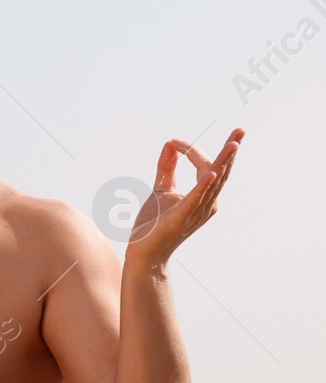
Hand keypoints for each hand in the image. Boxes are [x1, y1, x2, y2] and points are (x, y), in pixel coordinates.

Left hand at [127, 128, 243, 267]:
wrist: (143, 252)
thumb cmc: (154, 224)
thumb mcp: (161, 189)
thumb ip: (167, 167)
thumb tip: (170, 143)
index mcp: (203, 196)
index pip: (205, 166)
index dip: (191, 151)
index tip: (174, 142)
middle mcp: (207, 204)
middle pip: (221, 172)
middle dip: (230, 151)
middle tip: (240, 130)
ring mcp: (197, 211)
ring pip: (214, 183)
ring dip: (223, 162)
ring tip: (233, 144)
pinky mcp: (182, 217)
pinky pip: (195, 199)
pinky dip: (204, 186)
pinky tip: (211, 173)